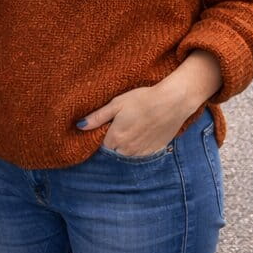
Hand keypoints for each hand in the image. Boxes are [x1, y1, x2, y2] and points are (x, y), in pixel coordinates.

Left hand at [78, 83, 195, 157]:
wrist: (172, 102)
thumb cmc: (143, 99)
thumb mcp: (117, 104)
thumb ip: (97, 117)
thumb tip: (80, 126)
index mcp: (115, 138)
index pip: (102, 144)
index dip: (105, 133)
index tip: (111, 123)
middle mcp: (126, 150)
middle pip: (114, 149)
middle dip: (115, 140)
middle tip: (125, 122)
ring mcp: (141, 153)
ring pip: (127, 152)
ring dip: (128, 144)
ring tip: (136, 125)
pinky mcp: (154, 151)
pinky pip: (141, 153)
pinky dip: (140, 145)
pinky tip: (146, 131)